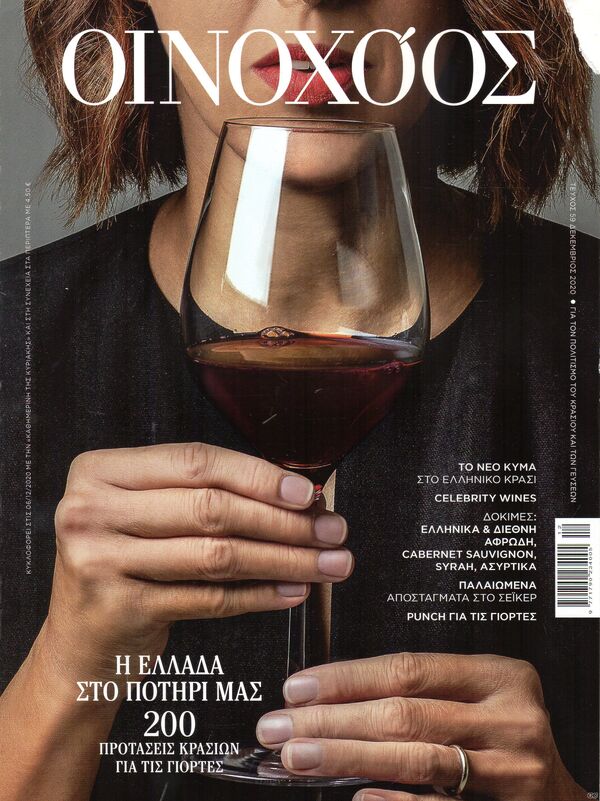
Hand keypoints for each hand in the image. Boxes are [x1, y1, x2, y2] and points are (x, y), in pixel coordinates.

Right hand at [42, 443, 352, 683]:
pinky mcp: (121, 609)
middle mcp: (91, 510)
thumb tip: (294, 493)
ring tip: (328, 562)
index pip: (196, 461)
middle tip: (332, 531)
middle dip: (284, 521)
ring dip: (284, 558)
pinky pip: (210, 598)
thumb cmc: (124, 562)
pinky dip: (259, 595)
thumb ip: (201, 492)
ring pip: (217, 555)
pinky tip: (293, 591)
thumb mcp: (143, 512)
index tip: (307, 492)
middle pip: (211, 507)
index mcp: (100, 471)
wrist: (79, 642)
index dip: (258, 475)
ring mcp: (101, 560)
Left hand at [256, 653, 587, 800]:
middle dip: (333, 719)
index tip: (298, 688)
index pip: (408, 669)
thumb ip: (423, 694)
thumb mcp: (478, 698)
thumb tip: (333, 699)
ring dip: (346, 756)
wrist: (562, 798)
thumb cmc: (506, 737)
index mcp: (499, 676)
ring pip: (414, 758)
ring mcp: (513, 770)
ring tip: (298, 756)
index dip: (347, 678)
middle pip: (404, 714)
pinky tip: (356, 795)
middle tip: (281, 727)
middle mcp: (510, 718)